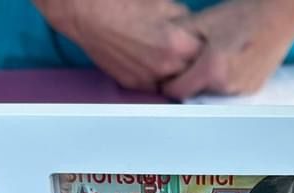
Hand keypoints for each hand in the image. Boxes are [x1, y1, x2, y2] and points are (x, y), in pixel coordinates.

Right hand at [37, 0, 203, 91]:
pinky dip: (156, 76)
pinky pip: (153, 85)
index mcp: (176, 46)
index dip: (204, 48)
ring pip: (172, 81)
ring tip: (167, 55)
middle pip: (191, 72)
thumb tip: (193, 29)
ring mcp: (147, 79)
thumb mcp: (163, 3)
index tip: (203, 43)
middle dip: (192, 62)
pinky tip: (150, 60)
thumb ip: (183, 20)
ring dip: (174, 72)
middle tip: (186, 49)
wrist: (88, 13)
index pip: (205, 56)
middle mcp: (164, 68)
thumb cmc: (122, 4)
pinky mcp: (132, 83)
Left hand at [161, 0, 293, 98]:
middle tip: (191, 61)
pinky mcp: (253, 89)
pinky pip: (229, 90)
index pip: (177, 91)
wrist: (280, 14)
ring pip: (212, 93)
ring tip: (213, 58)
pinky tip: (229, 61)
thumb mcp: (205, 21)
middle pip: (194, 93)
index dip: (168, 81)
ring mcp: (242, 90)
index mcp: (212, 70)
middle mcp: (227, 86)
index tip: (166, 74)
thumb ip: (179, 38)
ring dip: (207, 81)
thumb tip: (159, 51)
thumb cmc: (243, 14)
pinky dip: (224, 80)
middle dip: (188, 80)